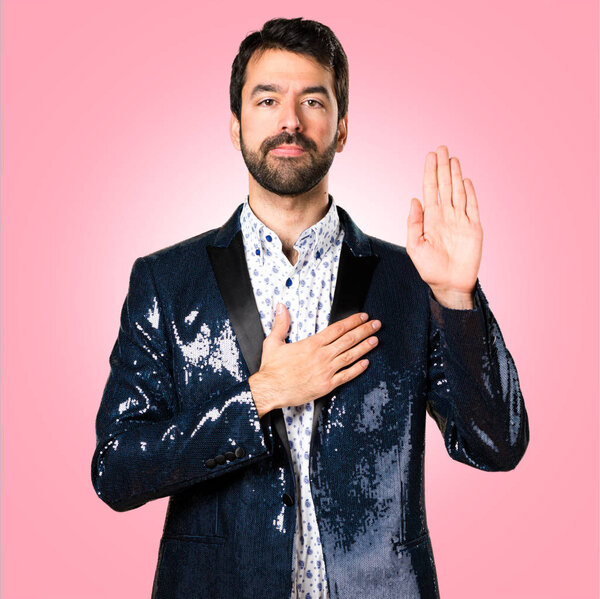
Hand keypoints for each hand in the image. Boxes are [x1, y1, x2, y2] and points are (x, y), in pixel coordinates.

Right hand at [248, 303, 380, 416]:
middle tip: (376, 324)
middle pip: (348, 340)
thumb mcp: (273, 342)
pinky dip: (357, 369)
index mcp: (311, 344)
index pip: (337, 329)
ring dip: (364, 347)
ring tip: (375, 339)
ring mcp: (326, 371)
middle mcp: (322, 356)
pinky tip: (366, 363)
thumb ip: (281, 323)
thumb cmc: (272, 368)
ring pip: (350, 356)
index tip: (363, 316)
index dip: (352, 321)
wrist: (270, 390)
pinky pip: (346, 376)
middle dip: (364, 330)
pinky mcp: (327, 385)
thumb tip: (280, 307)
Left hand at [406, 145, 482, 308]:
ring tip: (452, 158)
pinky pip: (472, 206)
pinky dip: (470, 193)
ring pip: (458, 192)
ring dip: (456, 175)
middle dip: (442, 167)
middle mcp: (446, 216)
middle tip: (441, 148)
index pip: (430, 190)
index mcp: (430, 219)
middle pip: (445, 186)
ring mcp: (460, 220)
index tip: (430, 156)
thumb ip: (413, 223)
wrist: (449, 284)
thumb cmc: (429, 268)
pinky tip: (465, 180)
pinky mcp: (474, 228)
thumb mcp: (415, 246)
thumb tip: (414, 199)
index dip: (430, 173)